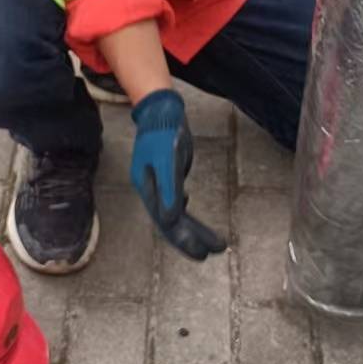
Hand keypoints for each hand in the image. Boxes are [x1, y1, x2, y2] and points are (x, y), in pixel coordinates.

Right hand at [130, 89, 226, 260]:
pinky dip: (184, 211)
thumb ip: (169, 189)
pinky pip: (175, 199)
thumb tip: (172, 219)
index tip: (203, 253)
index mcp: (149, 188)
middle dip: (192, 238)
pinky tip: (189, 213)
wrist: (161, 110)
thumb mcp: (168, 158)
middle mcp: (152, 189)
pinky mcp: (168, 174)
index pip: (167, 222)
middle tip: (213, 251)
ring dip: (192, 227)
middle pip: (171, 222)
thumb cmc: (164, 132)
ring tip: (211, 240)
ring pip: (175, 213)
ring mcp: (159, 182)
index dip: (184, 239)